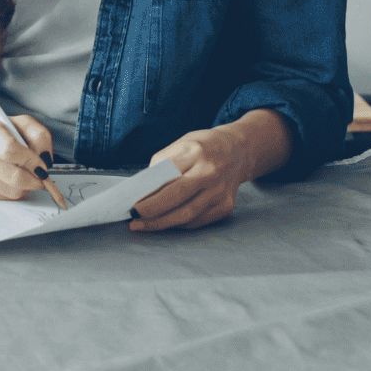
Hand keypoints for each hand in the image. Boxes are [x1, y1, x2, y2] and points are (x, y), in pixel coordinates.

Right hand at [0, 114, 54, 201]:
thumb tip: (45, 161)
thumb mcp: (21, 123)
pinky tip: (9, 177)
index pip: (10, 150)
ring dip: (26, 186)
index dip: (31, 161)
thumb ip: (40, 136)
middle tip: (41, 174)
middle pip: (15, 178)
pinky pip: (5, 198)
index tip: (42, 165)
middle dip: (35, 179)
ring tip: (22, 171)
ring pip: (13, 192)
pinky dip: (14, 190)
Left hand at [128, 124, 250, 232]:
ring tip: (143, 226)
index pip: (168, 175)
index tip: (132, 202)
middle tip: (134, 218)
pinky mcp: (226, 206)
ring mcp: (220, 192)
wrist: (238, 151)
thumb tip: (142, 188)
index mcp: (195, 153)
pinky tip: (164, 223)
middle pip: (178, 198)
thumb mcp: (181, 144)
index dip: (149, 192)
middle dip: (153, 211)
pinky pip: (198, 220)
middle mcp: (210, 173)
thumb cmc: (202, 147)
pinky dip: (178, 224)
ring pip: (188, 214)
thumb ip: (162, 164)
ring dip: (163, 223)